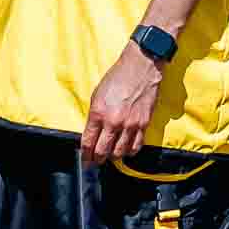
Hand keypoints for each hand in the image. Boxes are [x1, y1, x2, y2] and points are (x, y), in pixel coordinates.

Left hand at [82, 42, 162, 162]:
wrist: (140, 68)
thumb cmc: (117, 78)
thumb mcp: (97, 95)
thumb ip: (94, 116)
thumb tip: (92, 133)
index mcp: (98, 113)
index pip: (88, 142)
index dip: (85, 155)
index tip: (85, 159)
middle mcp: (113, 122)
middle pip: (102, 151)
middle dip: (97, 159)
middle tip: (95, 161)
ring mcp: (129, 125)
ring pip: (119, 152)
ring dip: (113, 156)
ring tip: (111, 155)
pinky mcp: (143, 124)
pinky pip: (136, 146)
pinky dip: (130, 151)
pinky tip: (126, 149)